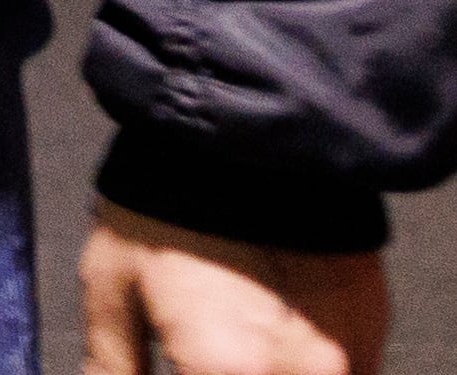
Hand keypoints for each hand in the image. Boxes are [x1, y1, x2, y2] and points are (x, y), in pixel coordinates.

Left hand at [82, 206, 385, 373]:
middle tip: (194, 360)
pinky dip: (302, 368)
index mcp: (228, 374)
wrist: (246, 135)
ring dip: (267, 373)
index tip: (169, 369)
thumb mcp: (112, 287)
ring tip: (225, 344)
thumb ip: (114, 367)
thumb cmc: (167, 205)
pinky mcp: (374, 332)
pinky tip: (262, 339)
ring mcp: (348, 359)